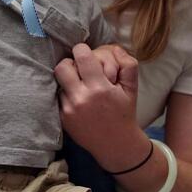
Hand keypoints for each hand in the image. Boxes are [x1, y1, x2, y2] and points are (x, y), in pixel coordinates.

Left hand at [55, 43, 143, 168]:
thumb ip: (127, 64)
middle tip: (79, 69)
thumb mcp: (132, 88)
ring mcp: (69, 109)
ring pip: (59, 82)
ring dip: (68, 80)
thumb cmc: (124, 112)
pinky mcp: (62, 119)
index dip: (83, 50)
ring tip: (80, 86)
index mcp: (100, 88)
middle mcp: (81, 98)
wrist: (116, 144)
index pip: (81, 55)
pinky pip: (58, 97)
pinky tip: (78, 101)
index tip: (87, 55)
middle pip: (62, 66)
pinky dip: (67, 95)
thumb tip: (113, 47)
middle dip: (70, 63)